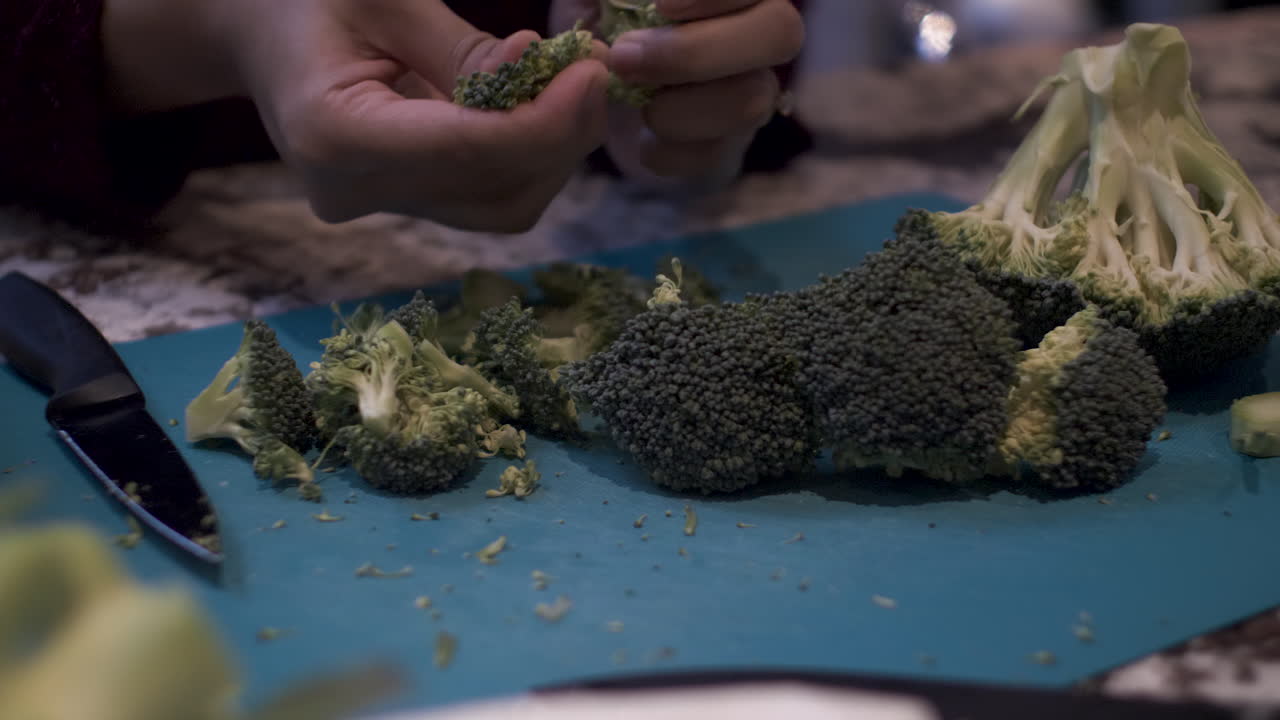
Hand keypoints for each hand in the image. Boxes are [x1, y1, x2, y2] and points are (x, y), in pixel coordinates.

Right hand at [103, 0, 609, 230]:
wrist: (256, 31)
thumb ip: (470, 50)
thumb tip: (556, 79)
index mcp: (333, 136)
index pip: (466, 152)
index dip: (545, 122)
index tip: (595, 76)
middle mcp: (353, 192)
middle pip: (496, 194)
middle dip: (562, 137)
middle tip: (595, 71)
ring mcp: (376, 207)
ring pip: (503, 205)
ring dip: (555, 147)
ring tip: (571, 80)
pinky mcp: (402, 205)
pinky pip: (488, 194)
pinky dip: (530, 152)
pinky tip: (540, 102)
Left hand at [552, 0, 804, 184]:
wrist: (593, 88)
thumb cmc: (606, 19)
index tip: (659, 7)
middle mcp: (759, 35)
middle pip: (781, 34)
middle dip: (695, 53)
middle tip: (624, 59)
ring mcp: (751, 93)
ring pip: (751, 101)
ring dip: (678, 107)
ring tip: (631, 100)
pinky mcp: (729, 146)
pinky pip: (716, 155)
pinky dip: (667, 151)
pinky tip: (640, 137)